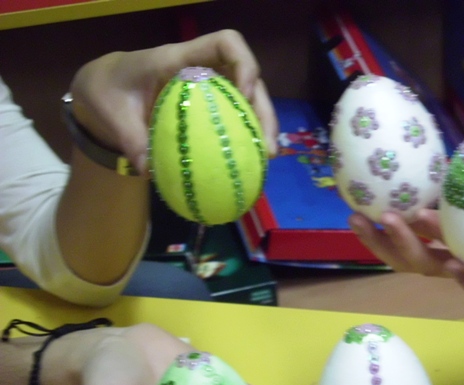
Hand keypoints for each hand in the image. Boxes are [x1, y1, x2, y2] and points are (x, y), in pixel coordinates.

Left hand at [69, 29, 278, 173]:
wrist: (106, 87)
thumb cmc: (110, 90)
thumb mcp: (112, 113)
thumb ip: (130, 139)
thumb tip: (149, 171)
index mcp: (179, 58)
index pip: (224, 43)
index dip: (243, 63)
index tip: (243, 94)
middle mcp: (203, 69)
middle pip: (248, 78)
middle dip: (264, 108)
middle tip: (267, 145)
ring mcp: (210, 87)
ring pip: (248, 98)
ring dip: (262, 126)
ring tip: (266, 156)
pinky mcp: (209, 105)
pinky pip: (235, 115)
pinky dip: (246, 135)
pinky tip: (249, 160)